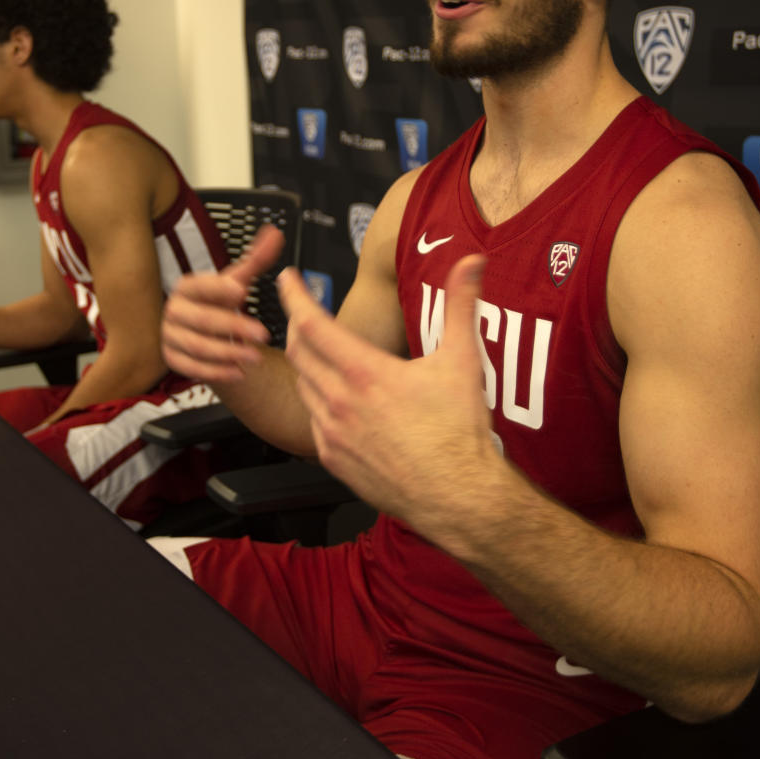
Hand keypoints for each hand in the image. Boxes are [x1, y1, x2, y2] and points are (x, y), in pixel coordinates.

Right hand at [161, 224, 283, 382]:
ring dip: (229, 353)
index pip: (200, 285)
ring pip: (198, 346)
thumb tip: (274, 233)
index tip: (243, 292)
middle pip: (203, 319)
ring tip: (255, 357)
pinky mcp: (172, 358)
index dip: (220, 288)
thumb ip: (256, 259)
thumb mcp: (238, 282)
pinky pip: (191, 367)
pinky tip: (238, 372)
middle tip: (263, 334)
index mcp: (187, 287)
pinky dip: (216, 372)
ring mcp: (170, 335)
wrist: (205, 333)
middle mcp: (174, 310)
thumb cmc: (221, 304)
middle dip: (235, 327)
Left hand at [278, 254, 506, 548]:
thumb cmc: (459, 431)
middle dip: (297, 324)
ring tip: (319, 349)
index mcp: (365, 373)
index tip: (287, 278)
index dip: (295, 296)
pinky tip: (334, 396)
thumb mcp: (462, 360)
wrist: (456, 496)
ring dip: (305, 362)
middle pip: (299, 351)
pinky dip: (316, 400)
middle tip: (304, 309)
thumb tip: (472, 262)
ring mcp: (332, 434)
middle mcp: (339, 402)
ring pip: (303, 386)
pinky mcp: (333, 460)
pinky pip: (312, 420)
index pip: (312, 324)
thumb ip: (461, 305)